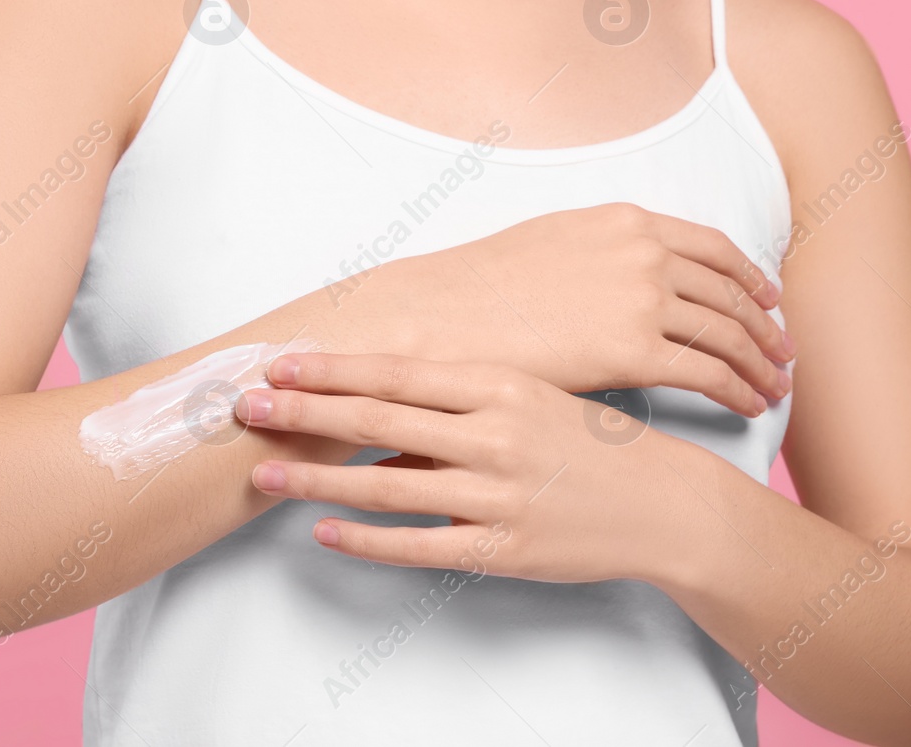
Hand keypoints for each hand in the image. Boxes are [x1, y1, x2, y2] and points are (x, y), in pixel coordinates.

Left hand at [236, 351, 693, 583]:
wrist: (662, 503)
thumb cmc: (593, 444)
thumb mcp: (534, 399)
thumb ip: (463, 401)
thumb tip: (388, 404)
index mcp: (503, 385)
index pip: (399, 371)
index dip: (333, 367)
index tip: (281, 362)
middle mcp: (495, 434)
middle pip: (380, 419)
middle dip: (306, 411)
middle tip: (247, 405)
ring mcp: (498, 494)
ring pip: (387, 484)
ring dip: (319, 476)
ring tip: (267, 470)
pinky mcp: (501, 548)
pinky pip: (418, 545)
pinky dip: (366, 538)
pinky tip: (326, 531)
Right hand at [388, 202, 792, 416]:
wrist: (444, 316)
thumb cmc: (481, 291)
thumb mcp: (550, 243)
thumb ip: (600, 253)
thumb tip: (619, 277)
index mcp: (625, 222)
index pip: (712, 247)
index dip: (748, 276)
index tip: (767, 299)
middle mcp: (645, 251)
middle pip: (730, 292)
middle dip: (765, 325)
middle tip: (783, 351)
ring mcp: (643, 298)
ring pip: (729, 334)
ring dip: (761, 363)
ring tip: (775, 387)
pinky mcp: (636, 351)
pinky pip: (710, 373)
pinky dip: (740, 391)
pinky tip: (750, 407)